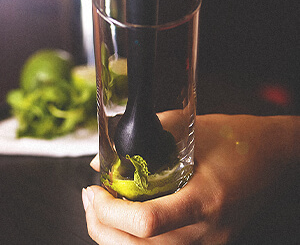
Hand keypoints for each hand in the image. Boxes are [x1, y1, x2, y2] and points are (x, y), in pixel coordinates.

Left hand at [83, 114, 297, 243]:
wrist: (272, 155)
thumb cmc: (236, 138)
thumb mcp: (191, 129)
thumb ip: (145, 139)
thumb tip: (103, 159)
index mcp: (206, 198)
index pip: (148, 222)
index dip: (110, 212)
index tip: (94, 191)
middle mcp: (208, 231)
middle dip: (102, 228)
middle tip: (89, 201)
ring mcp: (210, 242)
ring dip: (115, 237)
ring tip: (100, 210)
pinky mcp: (209, 242)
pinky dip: (136, 240)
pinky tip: (126, 219)